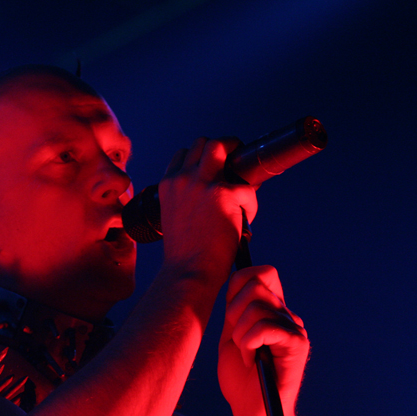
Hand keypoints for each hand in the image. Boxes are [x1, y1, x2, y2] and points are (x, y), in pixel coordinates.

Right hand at [159, 137, 257, 286]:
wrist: (189, 271)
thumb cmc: (184, 252)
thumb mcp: (174, 216)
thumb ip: (186, 198)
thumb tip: (212, 191)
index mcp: (167, 185)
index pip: (184, 154)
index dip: (200, 158)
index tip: (212, 168)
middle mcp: (182, 179)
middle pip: (203, 143)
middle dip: (222, 149)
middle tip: (233, 163)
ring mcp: (202, 184)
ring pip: (220, 146)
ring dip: (235, 155)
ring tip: (242, 177)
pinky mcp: (225, 194)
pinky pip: (246, 188)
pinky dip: (249, 204)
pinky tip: (244, 220)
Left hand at [218, 265, 308, 415]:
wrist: (252, 413)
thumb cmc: (240, 378)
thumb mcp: (231, 334)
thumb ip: (236, 308)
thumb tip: (236, 279)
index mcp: (272, 310)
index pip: (260, 273)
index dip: (238, 286)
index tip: (231, 317)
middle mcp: (287, 314)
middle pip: (256, 285)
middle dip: (234, 312)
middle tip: (238, 340)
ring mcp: (295, 327)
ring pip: (256, 307)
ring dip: (240, 335)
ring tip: (246, 355)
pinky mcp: (297, 343)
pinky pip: (264, 327)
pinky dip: (248, 344)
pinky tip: (251, 361)